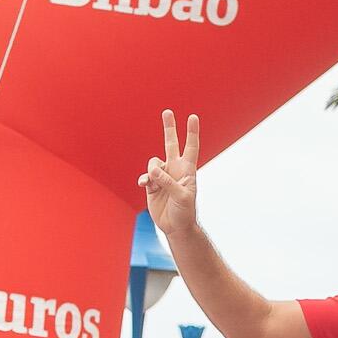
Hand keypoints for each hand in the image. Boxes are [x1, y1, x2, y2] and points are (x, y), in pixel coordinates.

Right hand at [139, 109, 199, 234]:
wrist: (175, 226)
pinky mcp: (152, 185)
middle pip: (171, 144)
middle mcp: (175, 169)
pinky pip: (145, 176)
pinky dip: (144, 179)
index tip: (193, 117)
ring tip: (155, 184)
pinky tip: (145, 185)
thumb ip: (167, 182)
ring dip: (152, 171)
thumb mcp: (181, 197)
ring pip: (153, 162)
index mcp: (187, 170)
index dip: (192, 132)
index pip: (191, 147)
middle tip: (167, 111)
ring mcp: (163, 176)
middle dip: (169, 128)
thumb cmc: (185, 212)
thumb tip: (153, 170)